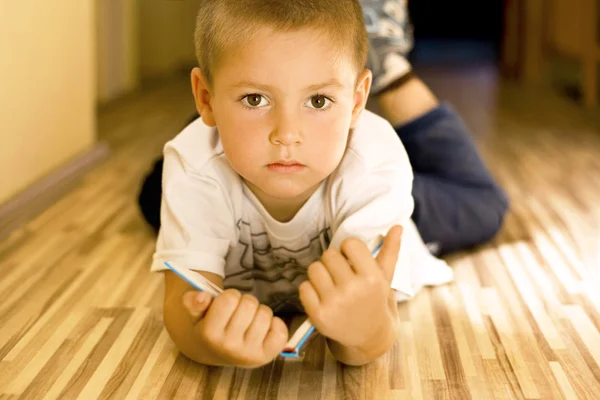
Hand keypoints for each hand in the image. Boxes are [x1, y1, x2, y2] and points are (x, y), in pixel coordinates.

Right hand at [182, 289, 288, 366]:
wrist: (218, 353)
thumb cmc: (209, 326)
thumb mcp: (196, 314)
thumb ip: (193, 301)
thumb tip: (203, 296)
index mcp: (209, 334)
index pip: (230, 298)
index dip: (230, 296)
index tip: (226, 305)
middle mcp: (228, 347)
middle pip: (250, 304)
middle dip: (245, 302)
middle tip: (238, 313)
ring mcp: (248, 354)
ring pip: (265, 314)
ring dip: (259, 312)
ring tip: (249, 321)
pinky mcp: (266, 357)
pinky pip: (281, 331)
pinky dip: (276, 325)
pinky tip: (263, 329)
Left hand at [298, 225, 402, 346]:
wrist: (369, 336)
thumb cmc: (376, 300)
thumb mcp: (385, 278)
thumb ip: (390, 251)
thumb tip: (397, 226)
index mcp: (372, 278)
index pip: (349, 243)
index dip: (349, 250)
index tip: (353, 261)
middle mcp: (353, 290)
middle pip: (329, 254)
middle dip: (334, 261)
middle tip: (341, 274)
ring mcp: (334, 304)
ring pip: (314, 268)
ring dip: (320, 273)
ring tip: (331, 284)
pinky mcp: (318, 315)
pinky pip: (304, 287)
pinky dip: (310, 289)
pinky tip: (322, 296)